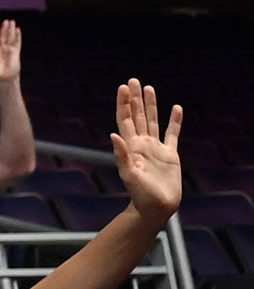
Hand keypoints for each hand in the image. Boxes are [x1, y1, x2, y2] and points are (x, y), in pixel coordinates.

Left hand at [0, 18, 23, 84]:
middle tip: (6, 21)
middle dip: (5, 29)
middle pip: (4, 37)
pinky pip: (17, 42)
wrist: (3, 79)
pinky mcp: (16, 52)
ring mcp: (10, 50)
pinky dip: (17, 36)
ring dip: (11, 30)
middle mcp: (3, 50)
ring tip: (11, 21)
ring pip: (10, 37)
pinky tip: (17, 29)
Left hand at [108, 80, 183, 219]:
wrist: (156, 208)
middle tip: (133, 80)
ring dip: (151, 105)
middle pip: (137, 116)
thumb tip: (113, 135)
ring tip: (148, 88)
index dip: (124, 104)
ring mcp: (155, 148)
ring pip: (152, 121)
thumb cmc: (140, 195)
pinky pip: (172, 134)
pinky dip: (174, 121)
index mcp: (130, 147)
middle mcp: (141, 144)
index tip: (123, 88)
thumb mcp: (129, 175)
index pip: (125, 120)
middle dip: (135, 99)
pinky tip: (176, 108)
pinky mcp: (170, 155)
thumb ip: (121, 155)